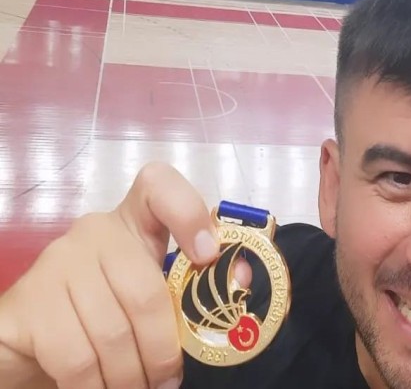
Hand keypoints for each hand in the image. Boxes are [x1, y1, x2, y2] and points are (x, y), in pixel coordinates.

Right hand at [0, 162, 250, 388]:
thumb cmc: (103, 317)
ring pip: (112, 333)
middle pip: (146, 292)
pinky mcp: (27, 304)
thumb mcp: (150, 298)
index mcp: (133, 225)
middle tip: (168, 381)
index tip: (208, 255)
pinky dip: (96, 386)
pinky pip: (75, 357)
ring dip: (132, 376)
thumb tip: (237, 288)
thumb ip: (188, 291)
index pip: (158, 187)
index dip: (188, 212)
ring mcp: (56, 264)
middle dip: (163, 351)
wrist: (31, 341)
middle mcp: (93, 233)